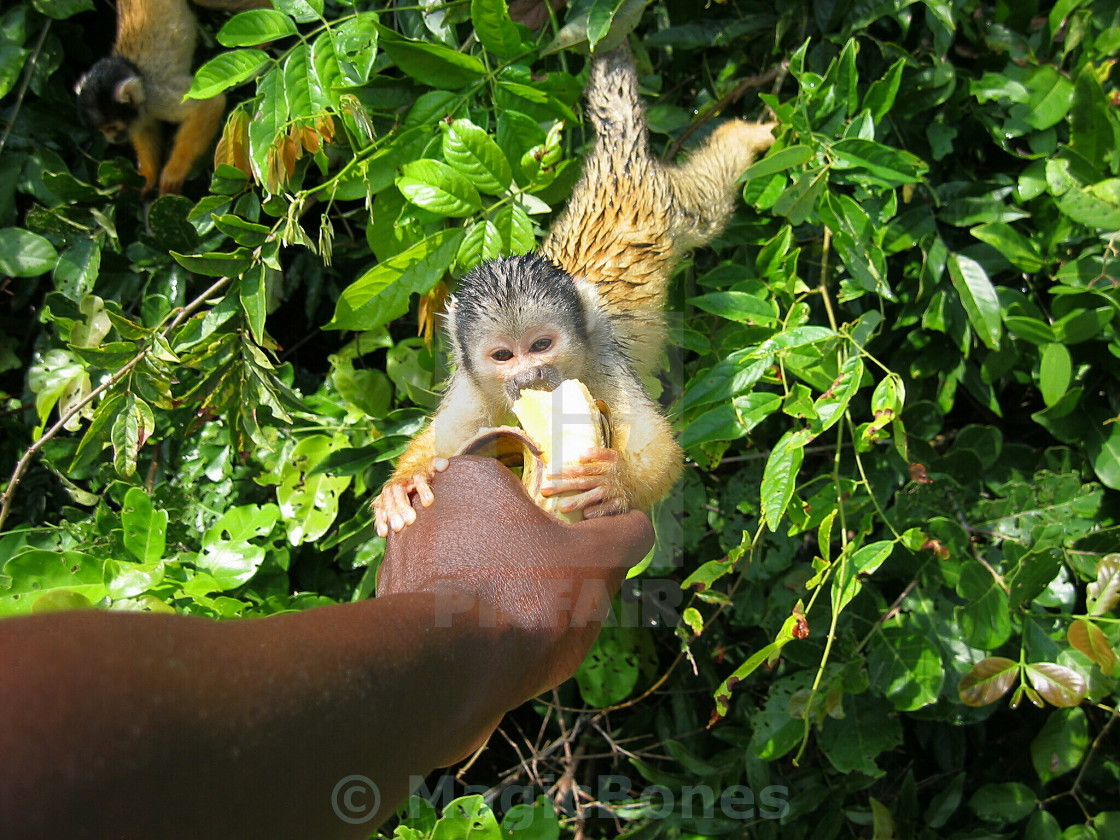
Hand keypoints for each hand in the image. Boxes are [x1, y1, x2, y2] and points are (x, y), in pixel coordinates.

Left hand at [377, 455, 653, 697]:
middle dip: (514, 564)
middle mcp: (424, 503)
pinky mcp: (389, 597)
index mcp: (472, 477)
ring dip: (486, 591)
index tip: (556, 563)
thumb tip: (635, 525)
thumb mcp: (599, 560)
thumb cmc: (526, 598)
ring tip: (510, 626)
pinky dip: (458, 620)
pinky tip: (479, 643)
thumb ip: (626, 534)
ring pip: (463, 567)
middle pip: (490, 533)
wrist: (450, 670)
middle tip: (537, 599)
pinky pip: (437, 602)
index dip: (548, 533)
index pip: (522, 496)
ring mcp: (399, 551)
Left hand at [540, 447, 627, 516]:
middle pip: (581, 482)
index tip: (547, 475)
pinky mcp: (622, 505)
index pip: (580, 469)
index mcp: (603, 468)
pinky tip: (586, 515)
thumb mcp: (615, 457)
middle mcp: (607, 479)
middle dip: (562, 486)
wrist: (647, 483)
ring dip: (578, 501)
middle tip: (544, 491)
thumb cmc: (623, 472)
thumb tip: (581, 455)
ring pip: (594, 495)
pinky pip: (609, 508)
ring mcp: (614, 492)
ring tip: (562, 507)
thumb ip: (598, 454)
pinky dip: (599, 511)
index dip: (563, 471)